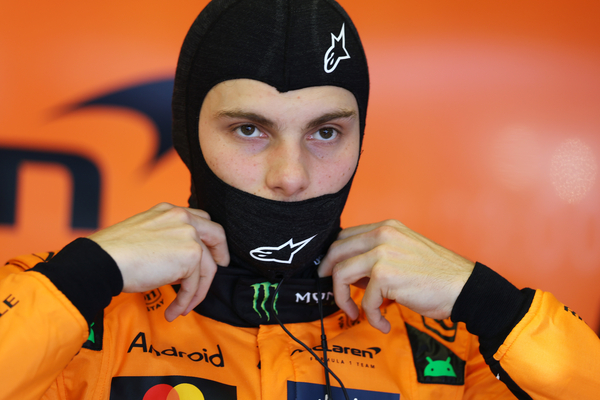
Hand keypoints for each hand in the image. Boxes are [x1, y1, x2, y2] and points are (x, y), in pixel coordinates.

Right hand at [88, 202, 228, 321]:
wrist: (103, 261)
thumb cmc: (115, 254)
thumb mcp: (146, 237)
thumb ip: (168, 242)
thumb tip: (182, 268)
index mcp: (170, 211)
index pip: (200, 220)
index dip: (208, 238)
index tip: (209, 253)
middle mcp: (182, 217)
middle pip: (216, 234)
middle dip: (220, 253)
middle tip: (220, 268)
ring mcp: (189, 235)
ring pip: (207, 267)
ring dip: (196, 291)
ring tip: (182, 307)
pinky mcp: (191, 255)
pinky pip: (195, 284)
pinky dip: (186, 300)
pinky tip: (174, 310)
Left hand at [318, 220, 473, 332]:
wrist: (464, 287)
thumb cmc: (438, 276)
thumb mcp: (403, 253)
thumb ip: (377, 257)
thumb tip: (351, 275)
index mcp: (386, 227)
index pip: (345, 236)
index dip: (333, 256)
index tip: (331, 272)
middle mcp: (382, 234)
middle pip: (336, 251)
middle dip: (329, 274)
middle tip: (333, 292)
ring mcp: (382, 253)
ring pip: (341, 274)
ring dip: (343, 299)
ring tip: (355, 313)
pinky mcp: (385, 275)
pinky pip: (365, 300)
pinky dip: (371, 316)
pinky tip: (383, 323)